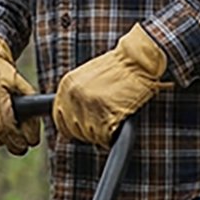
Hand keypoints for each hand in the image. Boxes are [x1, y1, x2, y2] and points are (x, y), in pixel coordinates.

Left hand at [53, 24, 171, 147]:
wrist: (139, 60)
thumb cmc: (119, 69)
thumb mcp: (88, 77)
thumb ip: (76, 97)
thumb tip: (69, 122)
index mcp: (67, 86)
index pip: (60, 120)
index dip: (73, 128)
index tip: (86, 125)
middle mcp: (74, 96)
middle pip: (75, 130)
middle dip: (90, 130)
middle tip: (105, 120)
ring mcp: (89, 106)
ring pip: (89, 136)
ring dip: (101, 134)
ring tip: (114, 117)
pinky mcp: (105, 115)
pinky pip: (103, 138)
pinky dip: (111, 137)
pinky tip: (119, 122)